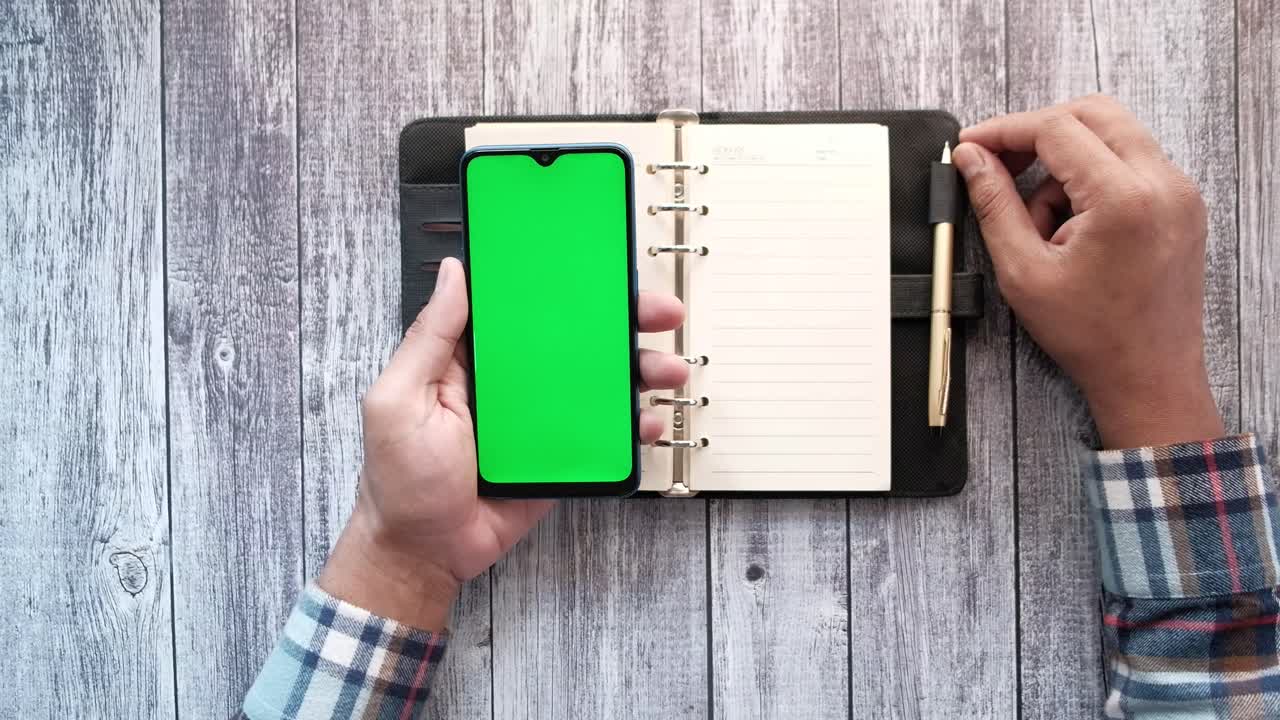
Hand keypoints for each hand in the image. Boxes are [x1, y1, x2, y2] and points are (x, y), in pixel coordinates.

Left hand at [318, 257, 688, 629]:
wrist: (426, 552)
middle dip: (624, 321)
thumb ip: (430, 336)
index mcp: (474, 357)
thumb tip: (453, 274)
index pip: (525, 308)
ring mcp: (541, 419)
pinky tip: (647, 421)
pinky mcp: (561, 455)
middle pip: (576, 339)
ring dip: (640, 370)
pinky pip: (603, 434)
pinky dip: (632, 426)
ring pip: (599, 384)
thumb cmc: (401, 479)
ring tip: (668, 369)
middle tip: (660, 312)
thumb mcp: (400, 398)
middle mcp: (513, 381)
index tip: (602, 267)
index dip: (564, 283)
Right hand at [952, 95, 1223, 447]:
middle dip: (1038, 132)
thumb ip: (994, 205)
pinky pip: (1131, 162)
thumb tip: (972, 160)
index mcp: (1124, 199)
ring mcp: (1179, 191)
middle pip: (1092, 112)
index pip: (1057, 128)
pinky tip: (1070, 225)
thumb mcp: (1024, 271)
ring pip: (1111, 134)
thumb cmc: (1094, 337)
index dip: (1005, 130)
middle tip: (999, 163)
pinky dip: (1092, 178)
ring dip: (1065, 161)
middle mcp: (1162, 184)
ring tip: (1042, 223)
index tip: (973, 145)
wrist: (1149, 376)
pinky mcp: (1181, 203)